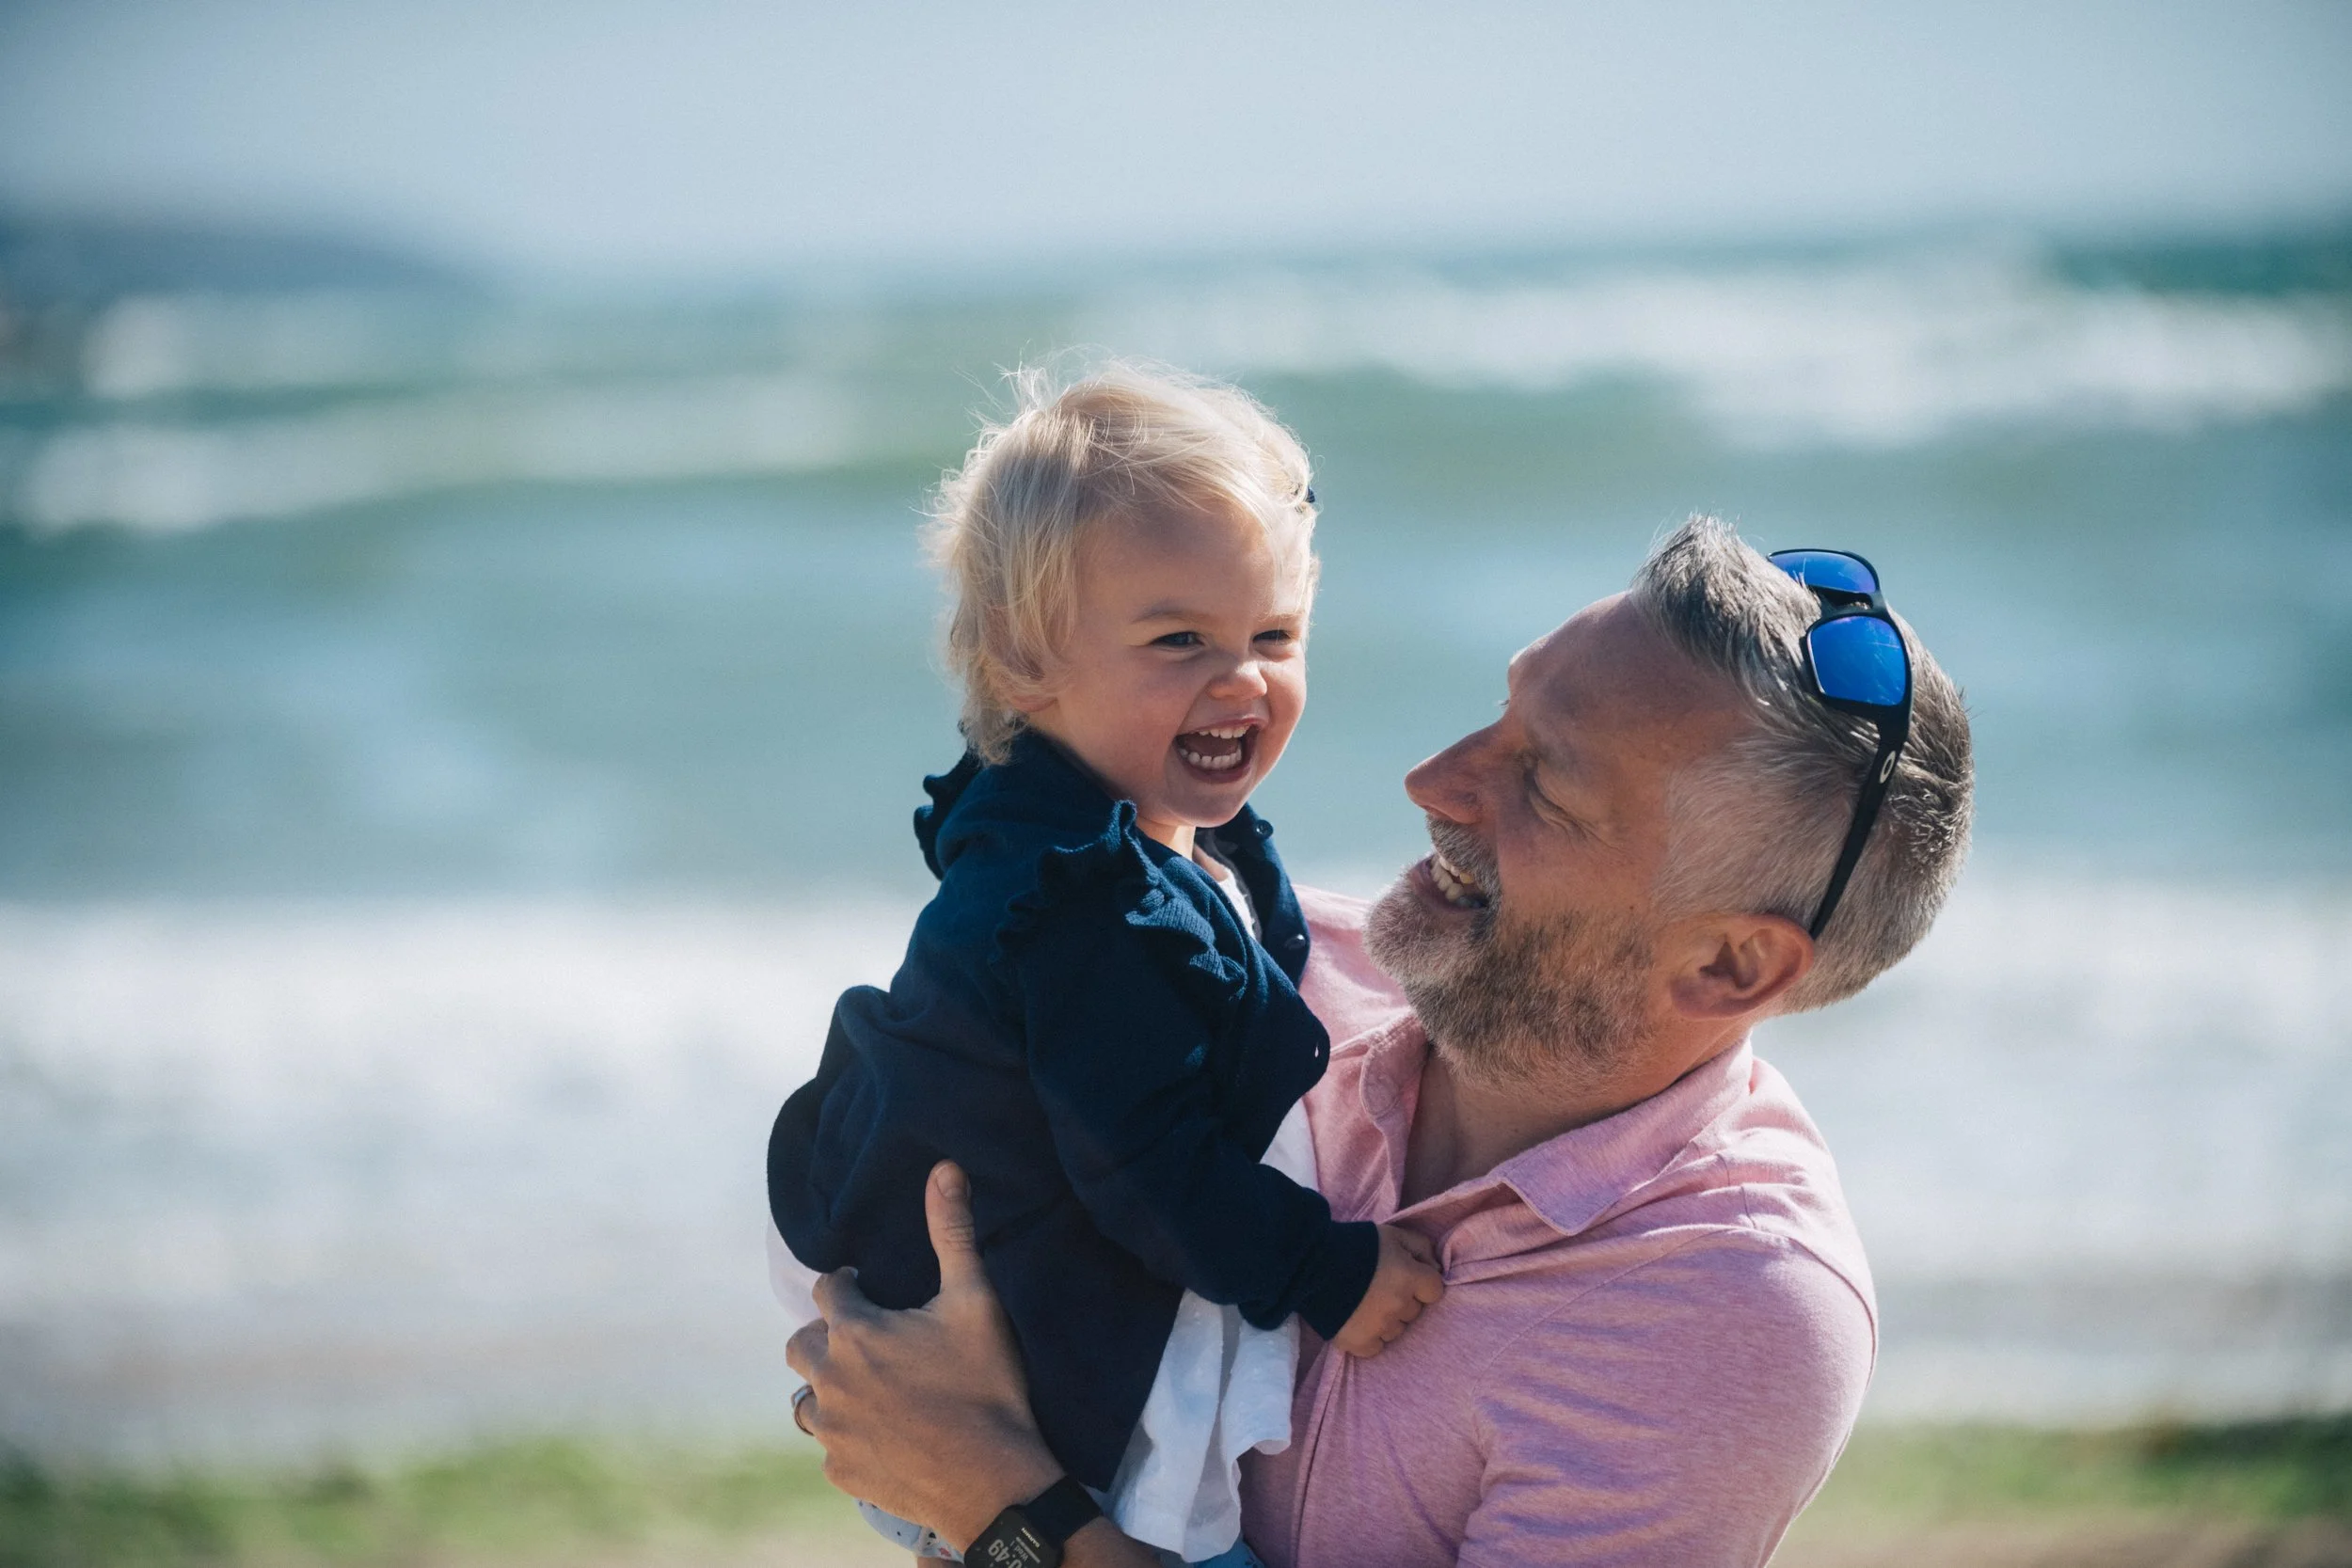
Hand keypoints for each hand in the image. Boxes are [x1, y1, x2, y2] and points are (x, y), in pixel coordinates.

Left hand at [784, 1161, 1062, 1549]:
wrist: (995, 1480)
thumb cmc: (986, 1385)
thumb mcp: (975, 1300)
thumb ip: (953, 1233)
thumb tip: (944, 1168)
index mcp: (855, 1332)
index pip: (827, 1289)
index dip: (847, 1283)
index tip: (867, 1287)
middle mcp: (830, 1379)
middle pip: (801, 1342)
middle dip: (826, 1333)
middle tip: (867, 1340)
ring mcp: (831, 1430)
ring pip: (806, 1399)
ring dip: (828, 1387)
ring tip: (867, 1388)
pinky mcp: (840, 1471)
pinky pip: (828, 1446)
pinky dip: (847, 1435)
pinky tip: (880, 1434)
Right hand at [1330, 1223, 1444, 1357]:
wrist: (1309, 1263)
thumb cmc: (1354, 1244)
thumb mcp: (1391, 1233)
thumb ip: (1421, 1247)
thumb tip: (1435, 1268)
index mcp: (1409, 1277)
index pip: (1434, 1290)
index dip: (1422, 1282)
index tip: (1406, 1277)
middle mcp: (1399, 1306)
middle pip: (1414, 1311)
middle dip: (1402, 1300)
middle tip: (1380, 1287)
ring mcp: (1380, 1328)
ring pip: (1396, 1330)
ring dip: (1387, 1320)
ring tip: (1365, 1304)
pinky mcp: (1359, 1343)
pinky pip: (1376, 1347)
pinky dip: (1370, 1337)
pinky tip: (1357, 1321)